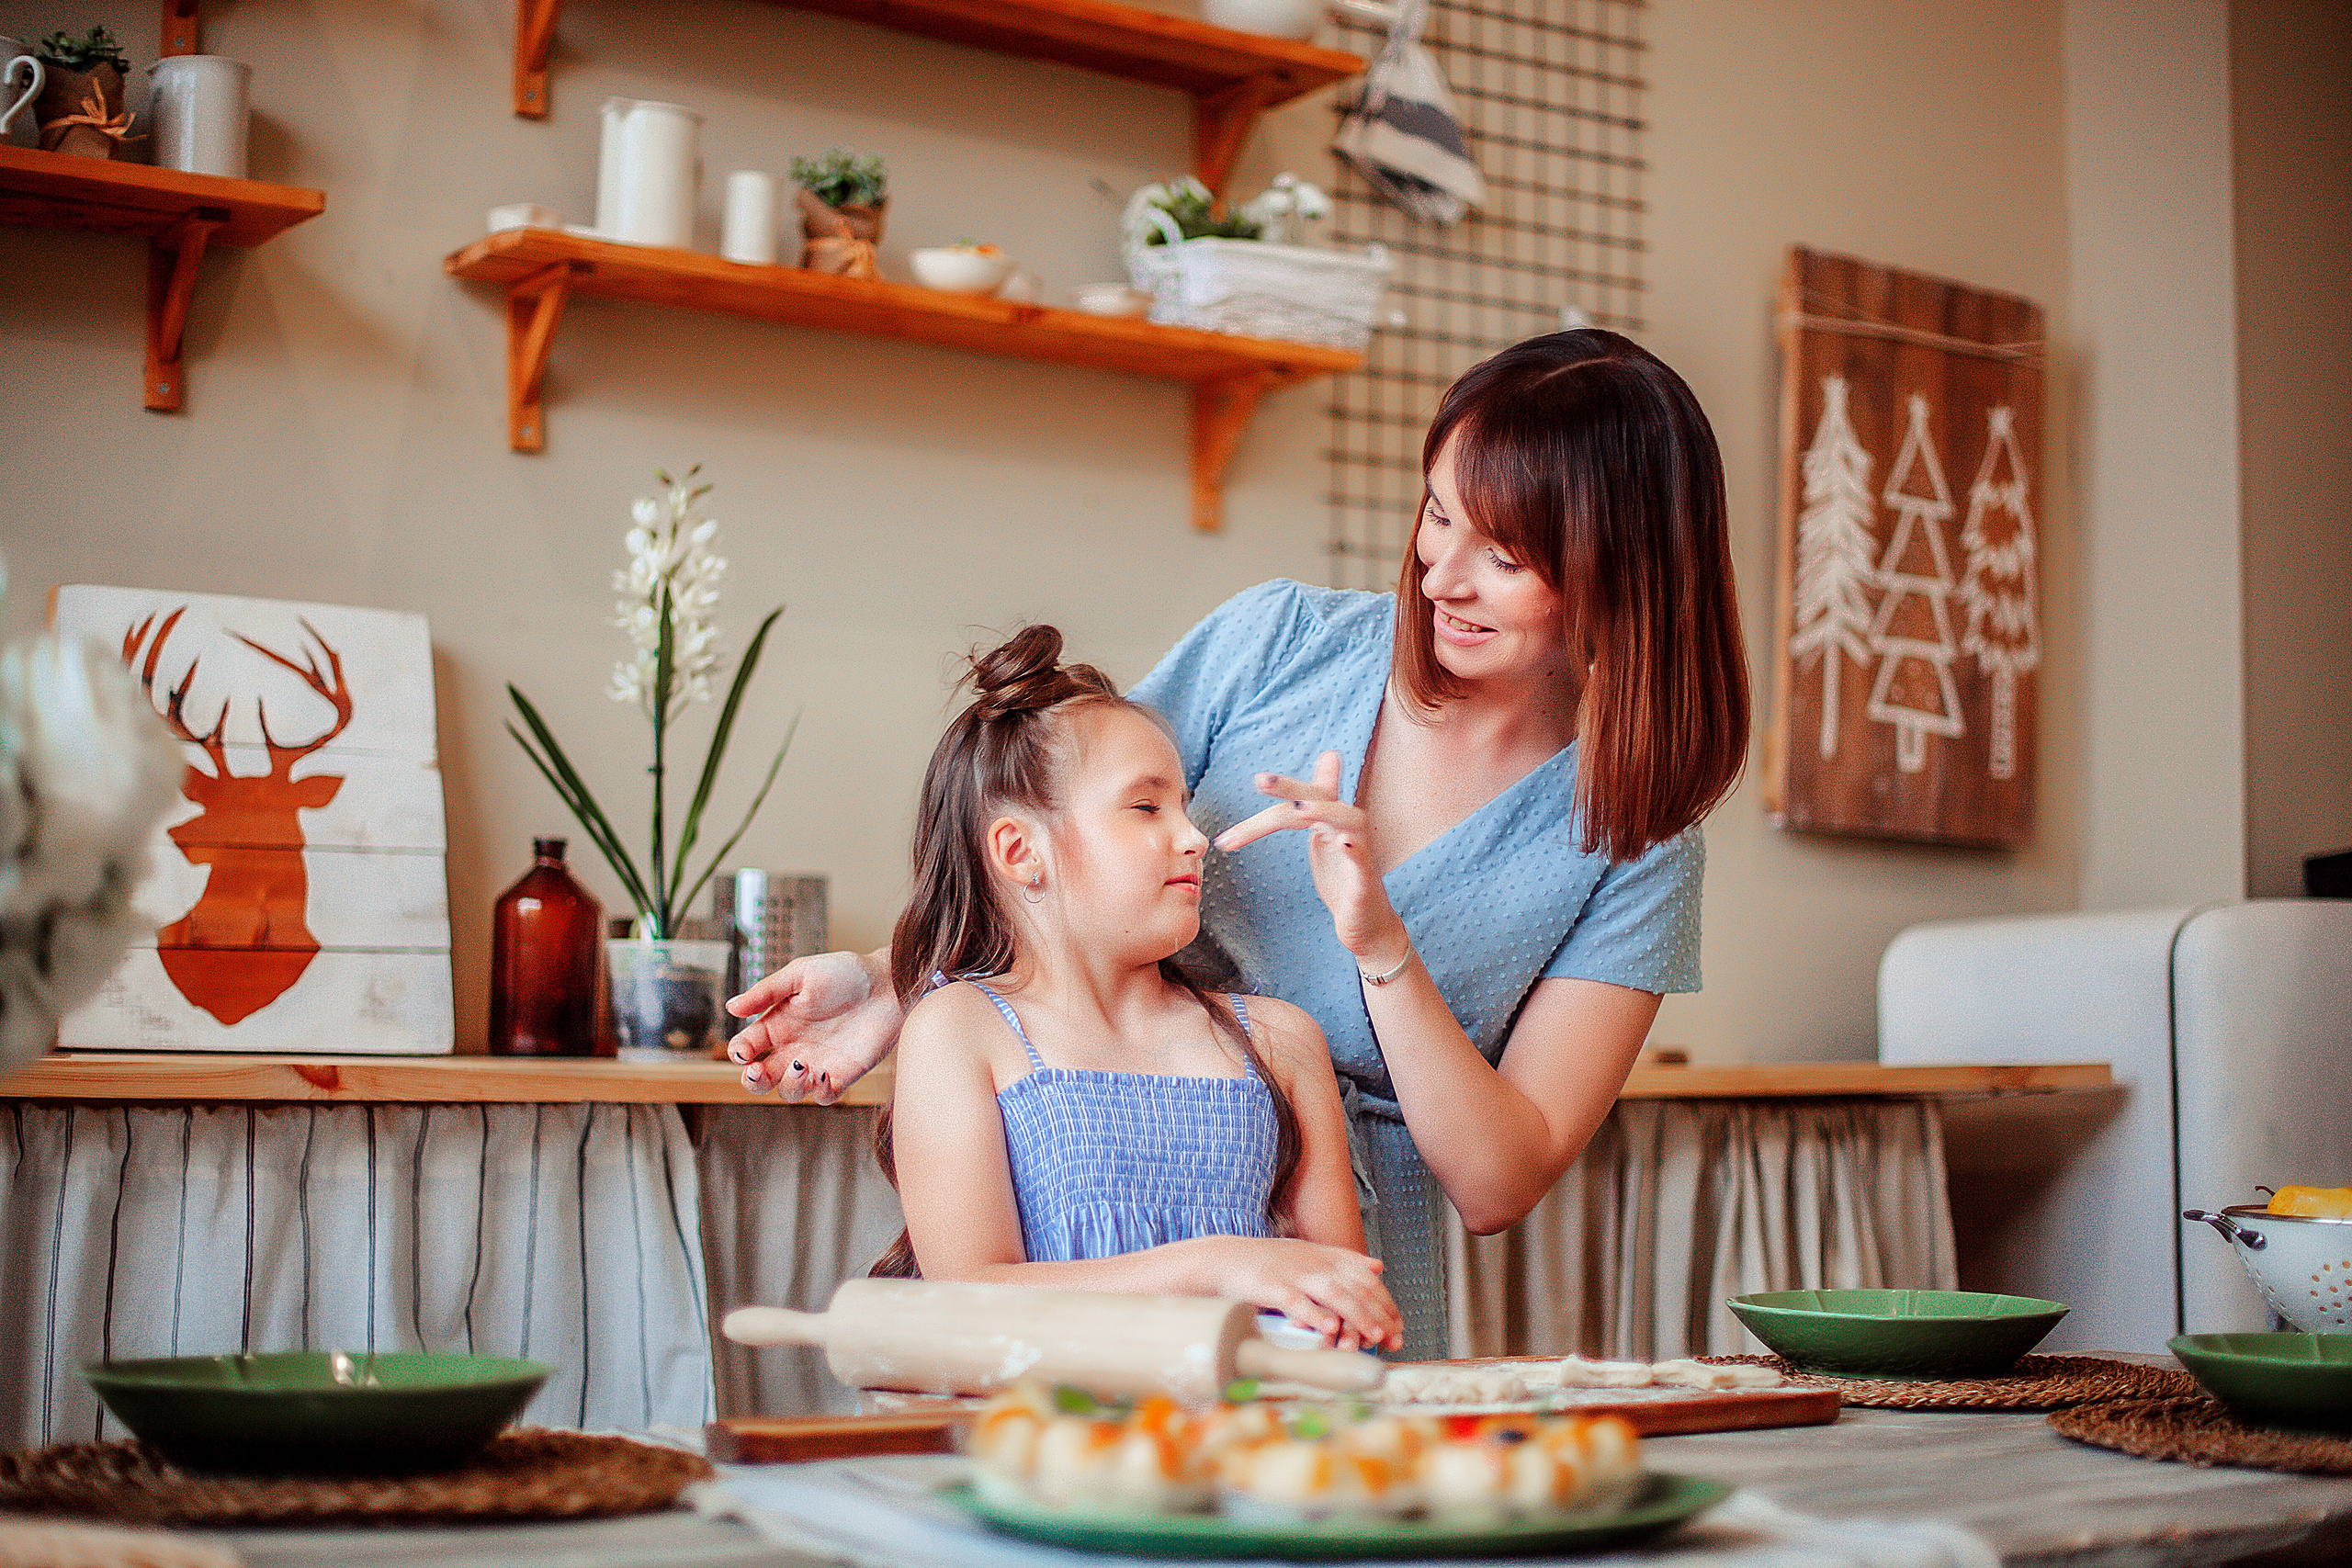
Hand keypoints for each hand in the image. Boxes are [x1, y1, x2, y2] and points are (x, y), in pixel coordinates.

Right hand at [725, 949, 899, 1103]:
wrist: (888, 983)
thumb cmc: (845, 973)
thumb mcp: (801, 974)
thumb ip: (767, 991)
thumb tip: (731, 1007)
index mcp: (778, 1024)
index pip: (747, 1046)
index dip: (738, 1053)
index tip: (743, 1051)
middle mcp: (794, 1047)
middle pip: (760, 1078)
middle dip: (752, 1081)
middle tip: (757, 1071)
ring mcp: (817, 1063)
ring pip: (789, 1092)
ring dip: (788, 1086)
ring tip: (801, 1066)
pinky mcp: (843, 1074)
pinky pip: (822, 1096)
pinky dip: (817, 1092)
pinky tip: (822, 1074)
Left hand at [1212, 750, 1409, 969]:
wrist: (1367, 924)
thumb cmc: (1343, 880)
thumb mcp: (1322, 838)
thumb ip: (1312, 807)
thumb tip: (1324, 758)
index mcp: (1332, 820)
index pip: (1300, 799)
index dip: (1280, 790)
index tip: (1256, 780)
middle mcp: (1348, 828)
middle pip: (1321, 799)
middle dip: (1290, 788)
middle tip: (1260, 780)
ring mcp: (1360, 853)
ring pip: (1350, 822)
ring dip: (1325, 812)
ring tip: (1299, 809)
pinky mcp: (1366, 882)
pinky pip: (1363, 861)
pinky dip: (1355, 850)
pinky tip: (1344, 843)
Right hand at [1217, 1238, 1402, 1352]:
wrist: (1226, 1258)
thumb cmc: (1269, 1261)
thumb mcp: (1310, 1252)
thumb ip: (1344, 1259)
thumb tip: (1379, 1266)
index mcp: (1326, 1256)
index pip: (1366, 1277)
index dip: (1385, 1301)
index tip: (1397, 1325)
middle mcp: (1314, 1263)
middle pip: (1356, 1287)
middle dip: (1378, 1314)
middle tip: (1392, 1337)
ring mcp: (1293, 1274)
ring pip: (1334, 1293)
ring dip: (1357, 1315)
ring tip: (1373, 1335)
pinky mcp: (1272, 1287)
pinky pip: (1297, 1302)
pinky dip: (1315, 1315)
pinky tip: (1330, 1329)